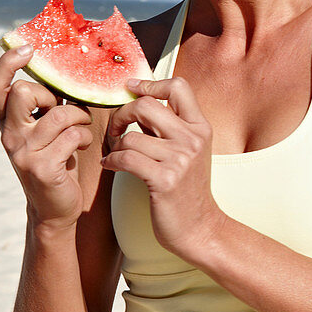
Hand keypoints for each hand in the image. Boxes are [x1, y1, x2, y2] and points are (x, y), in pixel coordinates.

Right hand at [0, 47, 94, 228]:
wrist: (55, 208)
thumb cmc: (56, 161)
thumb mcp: (45, 131)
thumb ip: (47, 105)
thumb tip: (66, 70)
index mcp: (7, 122)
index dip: (7, 62)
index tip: (27, 48)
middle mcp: (9, 135)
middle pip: (23, 92)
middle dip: (52, 95)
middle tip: (65, 111)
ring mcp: (23, 152)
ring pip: (60, 114)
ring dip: (80, 117)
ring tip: (83, 128)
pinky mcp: (43, 168)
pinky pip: (73, 136)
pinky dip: (85, 137)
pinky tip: (83, 147)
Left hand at [102, 77, 224, 262]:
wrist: (199, 228)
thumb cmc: (187, 190)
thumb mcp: (189, 151)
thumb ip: (169, 126)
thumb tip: (140, 100)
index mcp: (200, 128)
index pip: (178, 87)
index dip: (151, 83)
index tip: (132, 89)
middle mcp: (193, 139)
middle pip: (146, 105)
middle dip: (122, 114)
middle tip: (116, 129)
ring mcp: (180, 160)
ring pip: (131, 136)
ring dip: (115, 146)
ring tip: (116, 155)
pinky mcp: (165, 180)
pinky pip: (126, 158)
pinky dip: (112, 161)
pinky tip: (111, 166)